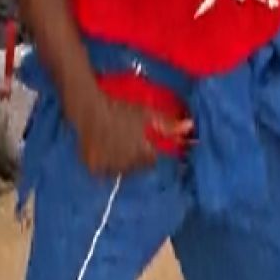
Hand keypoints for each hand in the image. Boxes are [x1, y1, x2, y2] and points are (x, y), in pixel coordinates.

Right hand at [69, 86, 192, 176]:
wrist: (89, 107)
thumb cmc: (120, 108)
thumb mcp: (146, 113)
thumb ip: (167, 124)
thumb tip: (190, 126)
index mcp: (141, 151)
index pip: (151, 160)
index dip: (147, 150)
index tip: (141, 140)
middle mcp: (126, 162)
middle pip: (136, 167)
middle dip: (135, 156)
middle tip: (127, 141)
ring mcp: (108, 166)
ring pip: (121, 170)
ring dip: (121, 161)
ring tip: (116, 145)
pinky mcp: (93, 167)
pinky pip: (104, 171)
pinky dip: (106, 164)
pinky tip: (105, 150)